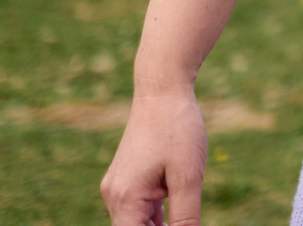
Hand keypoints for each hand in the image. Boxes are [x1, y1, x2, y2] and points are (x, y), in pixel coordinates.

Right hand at [100, 87, 206, 225]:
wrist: (162, 90)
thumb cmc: (177, 129)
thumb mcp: (188, 176)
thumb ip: (186, 216)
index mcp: (125, 198)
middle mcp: (115, 196)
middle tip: (187, 221)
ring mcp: (119, 187)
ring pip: (138, 222)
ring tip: (184, 217)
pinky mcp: (127, 179)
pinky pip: (140, 207)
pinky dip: (157, 215)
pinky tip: (177, 211)